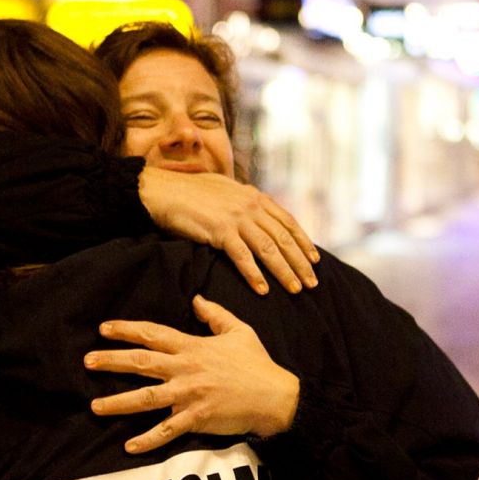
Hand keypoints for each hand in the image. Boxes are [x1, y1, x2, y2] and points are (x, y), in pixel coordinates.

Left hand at [86, 295, 299, 453]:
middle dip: (112, 362)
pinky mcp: (197, 419)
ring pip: (147, 399)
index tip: (104, 329)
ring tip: (94, 406)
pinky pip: (167, 431)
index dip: (127, 330)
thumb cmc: (257, 364)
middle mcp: (186, 369)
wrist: (276, 397)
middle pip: (142, 364)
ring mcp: (190, 395)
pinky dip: (148, 440)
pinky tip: (128, 446)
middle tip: (87, 361)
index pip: (153, 335)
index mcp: (193, 347)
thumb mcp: (239, 331)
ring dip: (118, 402)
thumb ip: (215, 314)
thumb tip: (196, 299)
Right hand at [138, 167, 318, 295]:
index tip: (315, 259)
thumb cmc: (189, 192)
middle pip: (283, 238)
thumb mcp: (225, 191)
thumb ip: (243, 202)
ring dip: (284, 271)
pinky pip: (242, 257)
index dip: (303, 241)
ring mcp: (236, 217)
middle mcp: (250, 205)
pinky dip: (254, 274)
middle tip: (312, 283)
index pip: (287, 221)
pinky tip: (262, 290)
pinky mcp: (220, 230)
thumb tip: (254, 214)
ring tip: (295, 289)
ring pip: (268, 249)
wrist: (163, 190)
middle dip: (300, 262)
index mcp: (254, 196)